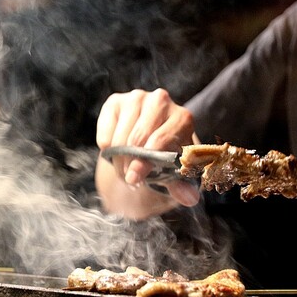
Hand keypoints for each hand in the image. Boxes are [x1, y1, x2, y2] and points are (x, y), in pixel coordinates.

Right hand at [95, 89, 198, 207]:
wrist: (150, 134)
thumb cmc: (165, 152)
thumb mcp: (174, 168)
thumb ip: (181, 184)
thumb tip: (190, 198)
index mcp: (182, 117)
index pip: (161, 140)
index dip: (145, 162)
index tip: (134, 178)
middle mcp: (161, 101)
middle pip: (138, 137)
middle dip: (130, 163)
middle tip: (128, 178)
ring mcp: (137, 98)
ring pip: (120, 136)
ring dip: (118, 159)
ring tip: (123, 169)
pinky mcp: (116, 101)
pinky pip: (106, 131)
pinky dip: (107, 147)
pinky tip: (116, 151)